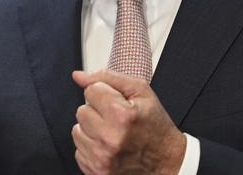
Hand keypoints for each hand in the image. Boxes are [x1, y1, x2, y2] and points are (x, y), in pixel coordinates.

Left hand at [71, 70, 185, 174]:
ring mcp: (101, 158)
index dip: (106, 93)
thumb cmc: (154, 125)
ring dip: (92, 129)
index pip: (91, 91)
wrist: (166, 161)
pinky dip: (92, 146)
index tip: (118, 103)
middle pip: (82, 110)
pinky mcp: (96, 172)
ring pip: (77, 131)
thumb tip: (78, 76)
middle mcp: (109, 139)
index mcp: (121, 115)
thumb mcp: (140, 91)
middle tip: (116, 119)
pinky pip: (79, 150)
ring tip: (112, 132)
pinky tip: (108, 146)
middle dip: (97, 111)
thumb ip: (108, 78)